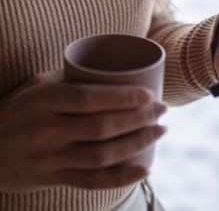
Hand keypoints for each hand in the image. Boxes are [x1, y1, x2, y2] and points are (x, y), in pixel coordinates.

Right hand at [0, 70, 166, 189]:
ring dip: (137, 144)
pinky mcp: (53, 178)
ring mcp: (50, 159)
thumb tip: (114, 71)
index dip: (123, 98)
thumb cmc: (19, 109)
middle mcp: (46, 131)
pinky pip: (91, 182)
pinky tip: (145, 170)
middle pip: (102, 128)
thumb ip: (71, 81)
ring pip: (102, 155)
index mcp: (43, 102)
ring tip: (161, 131)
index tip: (149, 95)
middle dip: (139, 119)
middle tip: (162, 110)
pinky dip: (121, 178)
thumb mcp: (38, 87)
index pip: (89, 99)